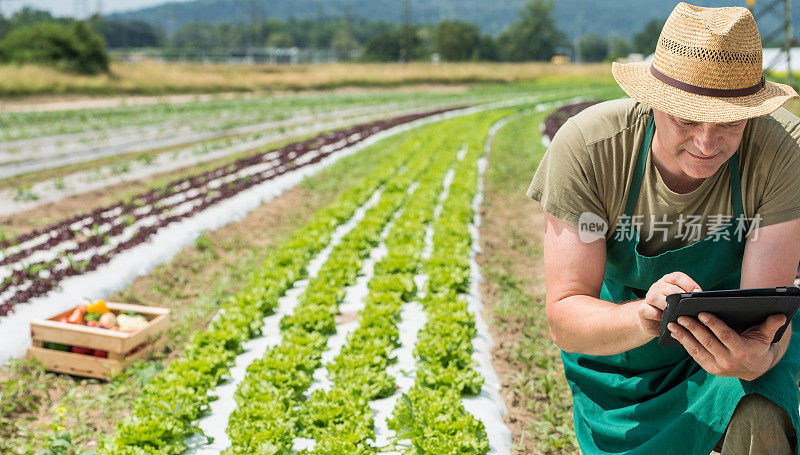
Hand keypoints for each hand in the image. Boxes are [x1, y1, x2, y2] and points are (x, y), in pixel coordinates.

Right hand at [636, 272, 701, 337]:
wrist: (653, 321)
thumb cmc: (672, 310)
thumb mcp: (681, 302)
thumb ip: (689, 299)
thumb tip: (704, 300)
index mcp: (668, 281)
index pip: (678, 277)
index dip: (689, 284)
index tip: (698, 294)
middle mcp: (658, 286)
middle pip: (668, 288)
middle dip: (680, 297)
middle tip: (688, 307)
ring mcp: (648, 297)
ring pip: (655, 296)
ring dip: (666, 306)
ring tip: (675, 313)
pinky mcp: (642, 309)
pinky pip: (646, 310)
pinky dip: (656, 314)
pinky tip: (663, 319)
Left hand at [667, 312, 785, 380]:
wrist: (754, 369)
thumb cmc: (757, 346)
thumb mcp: (765, 337)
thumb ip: (770, 325)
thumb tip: (780, 315)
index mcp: (743, 351)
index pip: (725, 336)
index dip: (713, 325)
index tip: (702, 313)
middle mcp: (729, 361)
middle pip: (708, 342)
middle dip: (693, 329)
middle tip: (681, 317)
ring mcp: (718, 366)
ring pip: (697, 350)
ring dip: (683, 336)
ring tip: (672, 325)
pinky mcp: (709, 368)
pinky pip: (694, 355)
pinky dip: (684, 344)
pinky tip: (676, 334)